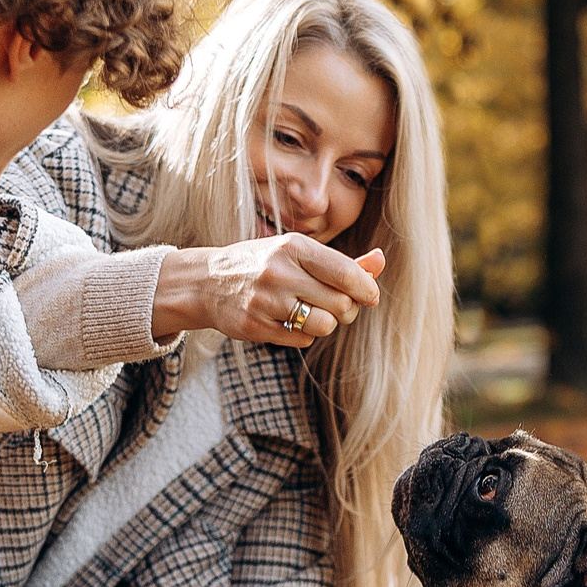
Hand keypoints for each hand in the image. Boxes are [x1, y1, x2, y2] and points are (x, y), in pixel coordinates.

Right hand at [151, 236, 383, 347]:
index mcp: (293, 246)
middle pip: (340, 303)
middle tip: (338, 305)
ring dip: (327, 323)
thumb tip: (380, 261)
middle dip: (347, 309)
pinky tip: (290, 321)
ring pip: (325, 325)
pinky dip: (305, 333)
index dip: (366, 288)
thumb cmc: (262, 264)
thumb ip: (341, 261)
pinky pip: (303, 339)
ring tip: (314, 313)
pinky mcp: (256, 326)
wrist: (206, 282)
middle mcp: (279, 272)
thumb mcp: (297, 253)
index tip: (369, 295)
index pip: (346, 272)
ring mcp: (266, 301)